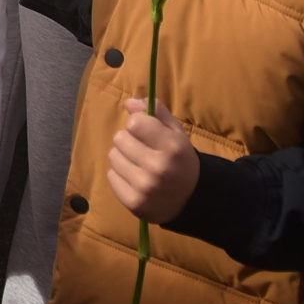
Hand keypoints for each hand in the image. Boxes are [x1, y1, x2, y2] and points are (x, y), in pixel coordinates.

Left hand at [107, 99, 200, 224]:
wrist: (191, 200)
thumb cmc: (180, 160)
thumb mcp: (176, 133)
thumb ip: (155, 112)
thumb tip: (129, 102)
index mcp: (172, 148)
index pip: (135, 123)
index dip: (138, 125)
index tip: (147, 133)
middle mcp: (159, 168)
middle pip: (119, 138)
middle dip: (130, 141)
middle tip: (144, 151)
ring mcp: (145, 187)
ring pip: (113, 156)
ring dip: (123, 157)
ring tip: (140, 165)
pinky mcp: (133, 201)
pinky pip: (111, 176)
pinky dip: (120, 175)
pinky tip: (136, 179)